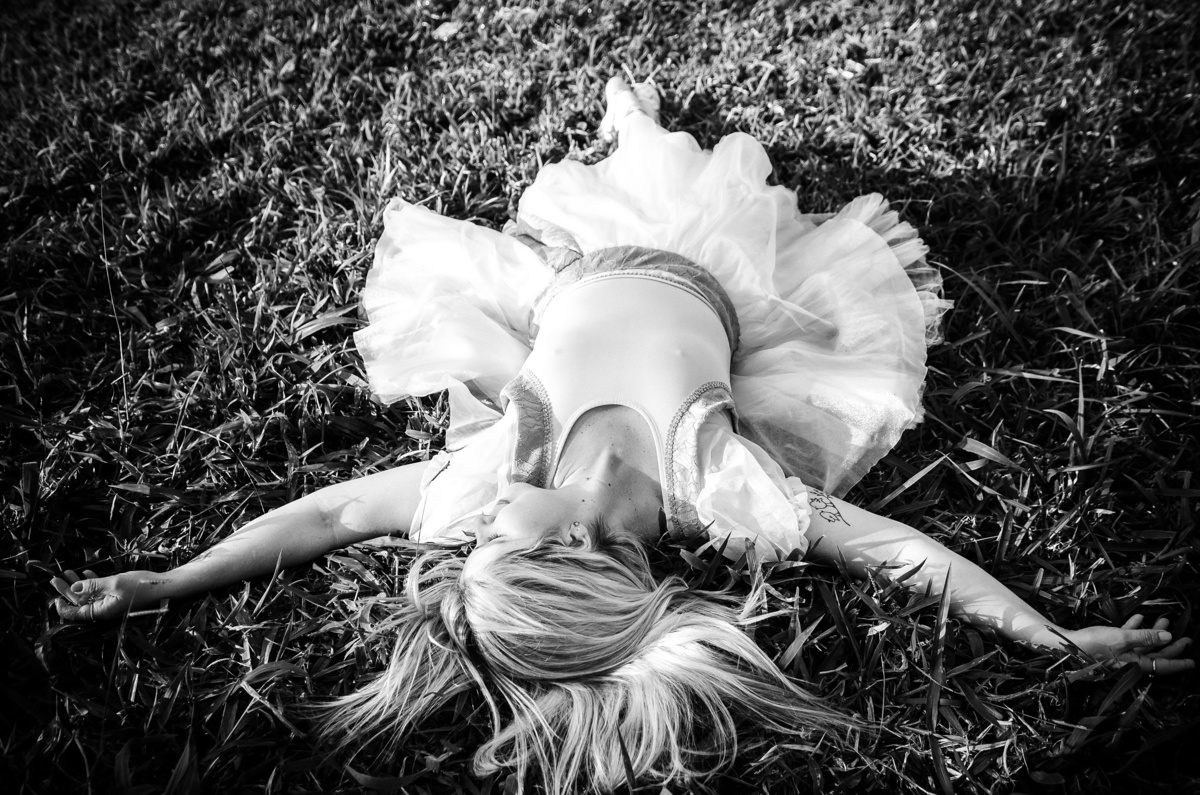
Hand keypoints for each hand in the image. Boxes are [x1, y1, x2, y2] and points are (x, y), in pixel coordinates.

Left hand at [51, 569, 162, 621]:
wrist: (165, 587)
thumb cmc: (142, 586)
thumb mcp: (114, 583)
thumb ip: (93, 585)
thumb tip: (73, 588)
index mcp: (102, 611)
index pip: (76, 613)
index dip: (63, 606)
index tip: (53, 597)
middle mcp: (105, 609)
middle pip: (80, 602)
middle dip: (67, 590)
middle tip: (55, 578)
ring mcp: (112, 603)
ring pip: (89, 595)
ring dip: (79, 584)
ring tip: (68, 572)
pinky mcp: (118, 596)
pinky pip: (101, 591)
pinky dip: (92, 583)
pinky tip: (87, 573)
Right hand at [1060, 615, 1193, 675]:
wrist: (1065, 645)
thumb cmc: (1092, 644)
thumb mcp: (1120, 638)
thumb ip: (1144, 637)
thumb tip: (1168, 638)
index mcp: (1134, 665)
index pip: (1162, 666)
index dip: (1178, 662)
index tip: (1192, 661)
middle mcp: (1129, 662)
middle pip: (1155, 655)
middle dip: (1170, 646)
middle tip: (1186, 639)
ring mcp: (1119, 655)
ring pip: (1143, 646)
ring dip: (1154, 634)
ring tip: (1164, 622)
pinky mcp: (1109, 647)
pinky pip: (1128, 640)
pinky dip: (1135, 629)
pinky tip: (1139, 618)